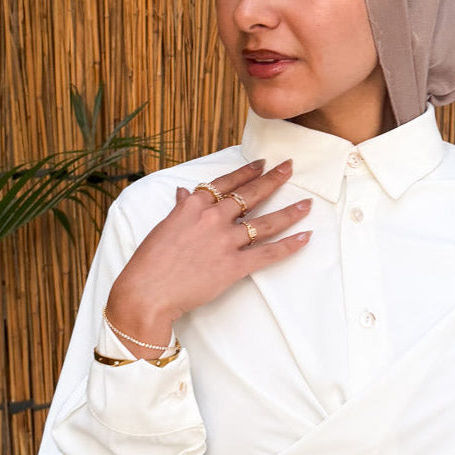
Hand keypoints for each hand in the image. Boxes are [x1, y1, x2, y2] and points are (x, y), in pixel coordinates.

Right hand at [105, 159, 311, 351]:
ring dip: (289, 212)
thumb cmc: (150, 261)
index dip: (247, 171)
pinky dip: (289, 246)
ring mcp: (225, 242)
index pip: (227, 182)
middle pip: (251, 194)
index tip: (262, 163)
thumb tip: (185, 193)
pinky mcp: (233, 266)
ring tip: (307, 204)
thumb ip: (181, 209)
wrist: (148, 291)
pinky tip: (305, 237)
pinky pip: (268, 253)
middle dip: (274, 179)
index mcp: (194, 206)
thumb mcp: (164, 226)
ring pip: (265, 222)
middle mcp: (213, 218)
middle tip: (290, 168)